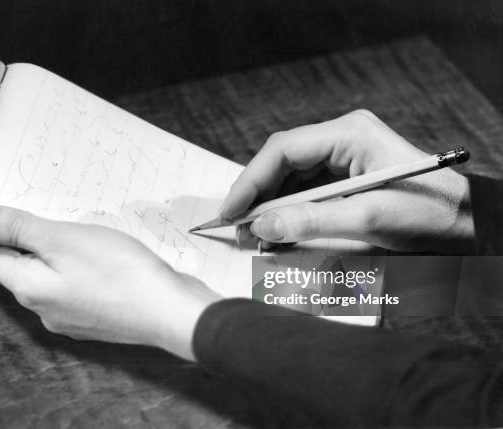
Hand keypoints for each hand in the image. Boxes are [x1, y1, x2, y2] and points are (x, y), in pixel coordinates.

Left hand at [0, 205, 220, 360]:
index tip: (37, 216)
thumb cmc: (118, 272)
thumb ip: (18, 227)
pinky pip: (80, 288)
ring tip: (97, 244)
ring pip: (56, 277)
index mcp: (28, 291)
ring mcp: (73, 319)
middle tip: (74, 228)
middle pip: (26, 268)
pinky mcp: (98, 319)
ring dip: (68, 255)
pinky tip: (113, 263)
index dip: (6, 230)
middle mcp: (44, 311)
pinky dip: (89, 271)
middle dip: (43, 242)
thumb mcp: (63, 238)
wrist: (170, 311)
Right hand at [223, 110, 474, 252]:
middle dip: (257, 195)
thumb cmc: (431, 214)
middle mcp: (342, 139)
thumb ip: (312, 221)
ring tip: (253, 232)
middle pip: (282, 162)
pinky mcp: (345, 177)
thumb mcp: (369, 219)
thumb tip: (263, 224)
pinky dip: (288, 210)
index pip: (284, 150)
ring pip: (290, 177)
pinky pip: (305, 189)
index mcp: (349, 133)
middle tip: (237, 226)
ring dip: (269, 204)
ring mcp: (343, 156)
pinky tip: (277, 228)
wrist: (468, 223)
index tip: (231, 209)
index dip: (251, 180)